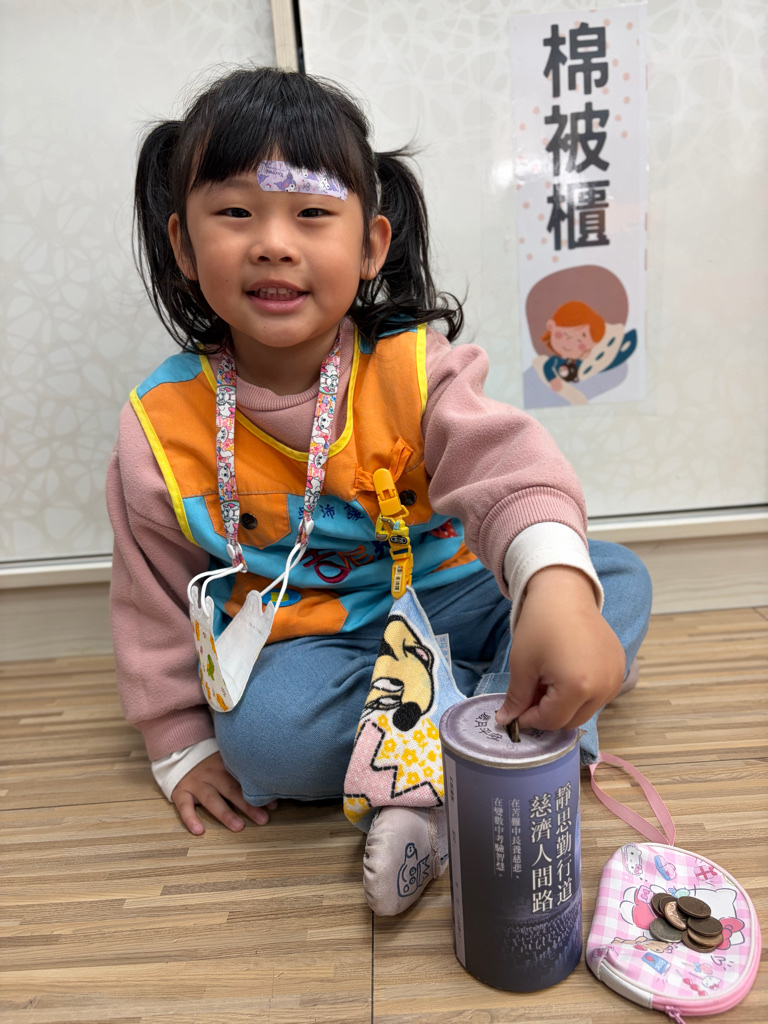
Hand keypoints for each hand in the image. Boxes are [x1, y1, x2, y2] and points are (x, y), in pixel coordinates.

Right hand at [171, 751, 276, 834]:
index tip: (274, 805)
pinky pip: (184, 807)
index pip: (244, 780)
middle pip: (232, 790)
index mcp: (226, 765)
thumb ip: (242, 773)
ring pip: (212, 799)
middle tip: (263, 819)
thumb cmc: (211, 763)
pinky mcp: (181, 792)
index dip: (258, 793)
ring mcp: (196, 783)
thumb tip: (270, 789)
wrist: (180, 752)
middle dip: (248, 805)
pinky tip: (199, 831)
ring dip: (225, 814)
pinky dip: (190, 819)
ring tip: (238, 827)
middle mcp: (212, 773)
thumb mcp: (227, 761)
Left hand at [496, 565, 624, 731]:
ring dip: (565, 705)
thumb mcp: (522, 664)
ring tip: (547, 679)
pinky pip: (599, 694)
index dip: (530, 719)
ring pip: (586, 709)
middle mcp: (604, 687)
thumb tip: (506, 721)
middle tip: (530, 695)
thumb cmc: (540, 624)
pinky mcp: (620, 668)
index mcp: (579, 687)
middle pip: (571, 720)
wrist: (565, 592)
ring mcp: (616, 678)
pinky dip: (581, 693)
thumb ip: (517, 698)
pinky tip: (565, 672)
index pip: (552, 721)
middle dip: (547, 714)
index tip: (516, 712)